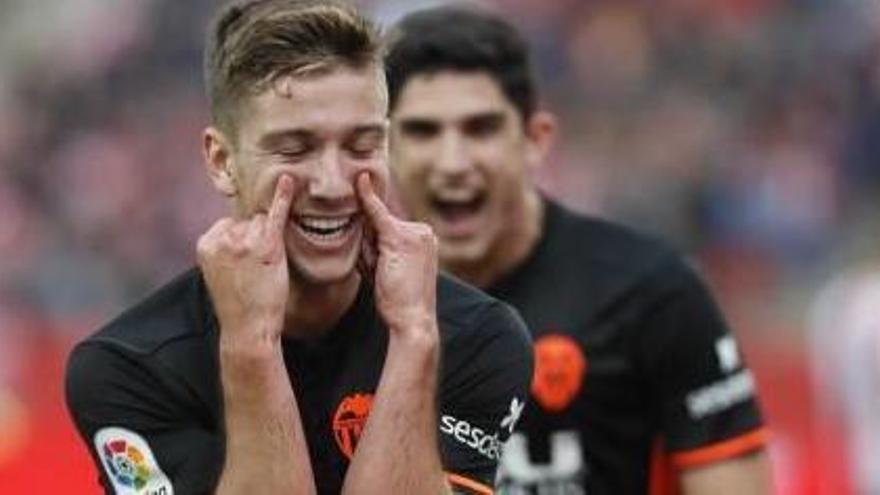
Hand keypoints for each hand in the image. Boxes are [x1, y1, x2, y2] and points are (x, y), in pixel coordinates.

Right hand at [197, 175, 294, 348]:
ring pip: (263, 223)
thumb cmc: (238, 303)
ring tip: (263, 269)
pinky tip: (289, 181)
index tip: (242, 266)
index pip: (231, 225)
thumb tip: (241, 224)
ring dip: (268, 242)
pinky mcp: (268, 245)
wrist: (247, 328)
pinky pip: (276, 215)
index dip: (242, 244)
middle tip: (254, 271)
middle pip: (248, 221)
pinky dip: (284, 197)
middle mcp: (224, 237)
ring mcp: (246, 240)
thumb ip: (225, 245)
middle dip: (255, 241)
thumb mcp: (220, 270)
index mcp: (206, 241)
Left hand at [356, 173, 438, 338]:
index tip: (365, 218)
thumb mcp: (386, 268)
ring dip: (368, 253)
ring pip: (373, 228)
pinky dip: (366, 198)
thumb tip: (358, 223)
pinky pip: (376, 215)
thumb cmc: (398, 301)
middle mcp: (423, 232)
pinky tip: (360, 180)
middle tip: (383, 276)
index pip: (389, 229)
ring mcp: (414, 232)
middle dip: (369, 250)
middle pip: (380, 226)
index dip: (373, 232)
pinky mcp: (400, 237)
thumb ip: (375, 246)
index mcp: (423, 239)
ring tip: (385, 276)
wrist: (413, 319)